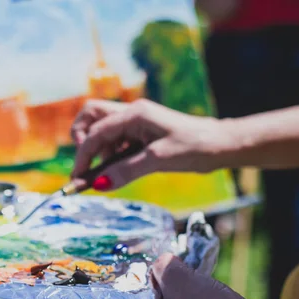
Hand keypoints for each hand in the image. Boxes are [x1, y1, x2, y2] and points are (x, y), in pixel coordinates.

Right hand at [70, 99, 228, 190]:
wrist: (221, 144)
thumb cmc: (195, 147)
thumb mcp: (158, 160)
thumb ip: (126, 171)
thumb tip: (98, 185)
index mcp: (134, 114)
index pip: (95, 132)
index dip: (83, 156)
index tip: (77, 179)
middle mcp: (131, 114)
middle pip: (91, 117)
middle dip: (81, 139)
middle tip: (87, 165)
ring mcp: (136, 123)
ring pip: (102, 130)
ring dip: (97, 150)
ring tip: (107, 174)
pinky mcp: (141, 134)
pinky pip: (116, 141)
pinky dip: (111, 155)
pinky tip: (119, 171)